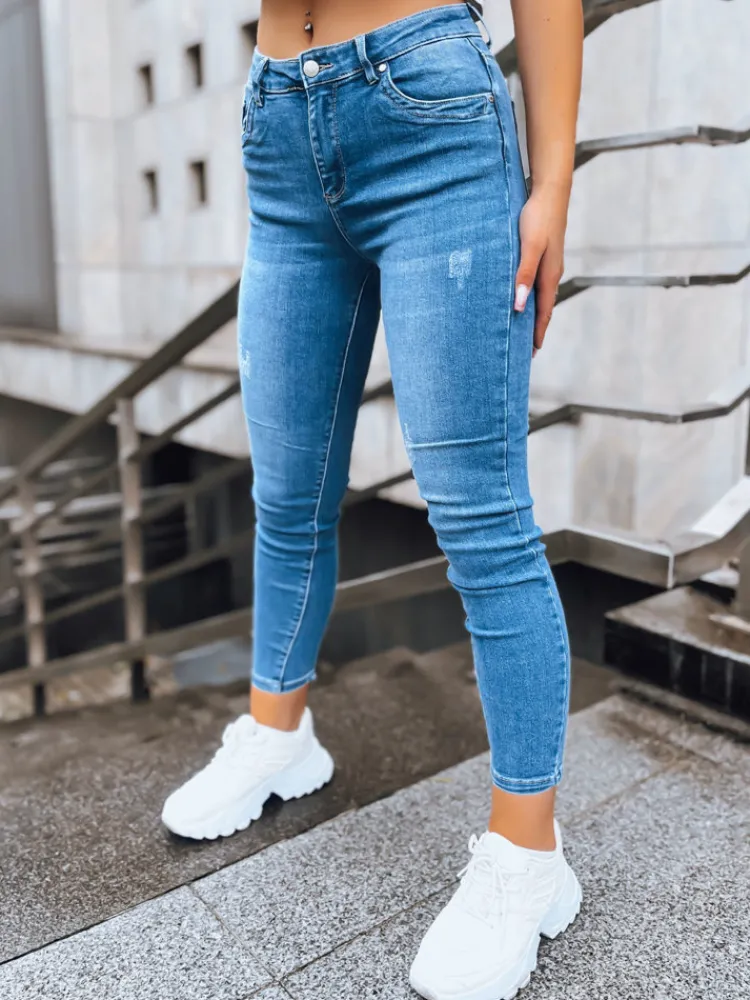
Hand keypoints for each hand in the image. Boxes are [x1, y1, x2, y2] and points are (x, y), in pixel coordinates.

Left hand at [513, 184, 569, 355]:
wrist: (550, 192)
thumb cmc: (537, 218)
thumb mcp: (529, 247)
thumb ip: (523, 275)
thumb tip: (518, 305)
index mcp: (548, 276)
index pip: (543, 312)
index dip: (537, 333)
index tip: (532, 352)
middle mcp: (551, 273)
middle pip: (543, 308)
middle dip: (536, 328)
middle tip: (526, 348)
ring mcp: (549, 264)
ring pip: (541, 296)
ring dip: (533, 313)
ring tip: (524, 327)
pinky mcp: (544, 254)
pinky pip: (537, 282)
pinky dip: (531, 296)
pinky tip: (523, 296)